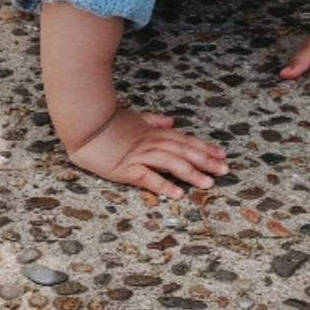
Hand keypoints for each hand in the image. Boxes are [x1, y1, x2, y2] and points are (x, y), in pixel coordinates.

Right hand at [67, 107, 228, 199]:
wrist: (84, 124)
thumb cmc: (107, 122)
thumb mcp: (134, 117)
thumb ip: (153, 120)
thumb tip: (171, 121)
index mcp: (153, 132)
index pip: (184, 140)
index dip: (204, 147)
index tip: (221, 155)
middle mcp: (150, 143)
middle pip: (183, 151)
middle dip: (205, 161)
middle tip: (224, 170)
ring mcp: (139, 155)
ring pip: (171, 163)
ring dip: (191, 173)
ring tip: (207, 184)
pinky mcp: (126, 168)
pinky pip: (148, 177)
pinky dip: (164, 185)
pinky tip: (177, 192)